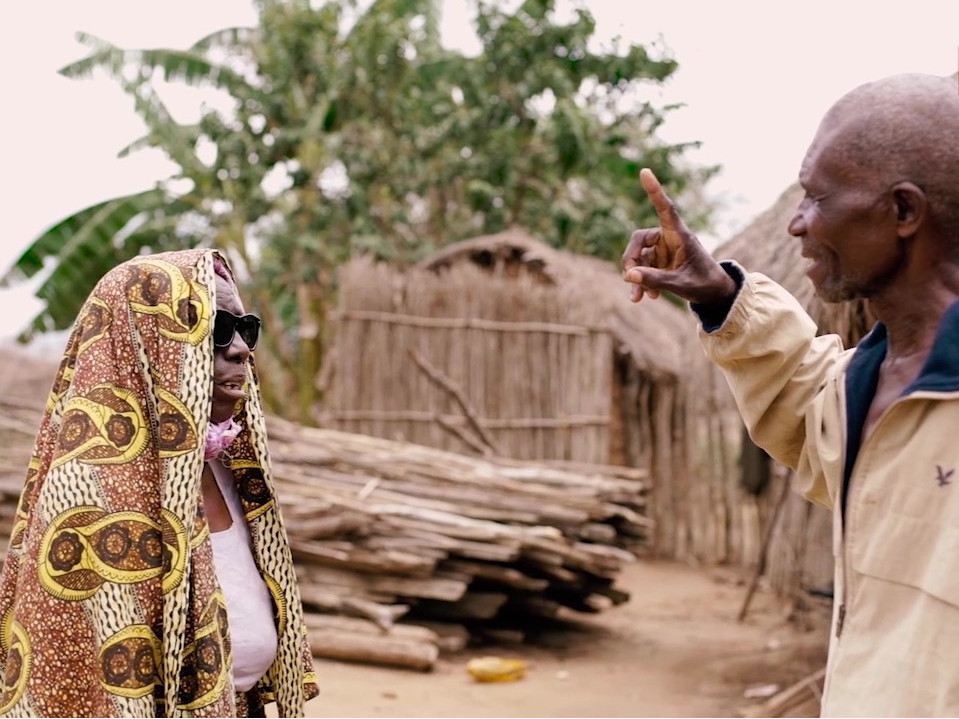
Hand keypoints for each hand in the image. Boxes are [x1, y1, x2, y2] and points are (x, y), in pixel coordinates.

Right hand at [623, 168, 736, 303]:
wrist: (714, 294)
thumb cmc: (704, 284)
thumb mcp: (680, 284)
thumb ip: (655, 279)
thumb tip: (628, 275)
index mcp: (679, 235)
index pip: (665, 208)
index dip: (654, 191)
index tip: (644, 172)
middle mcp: (669, 239)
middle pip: (638, 240)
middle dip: (631, 260)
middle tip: (629, 279)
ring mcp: (663, 251)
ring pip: (638, 258)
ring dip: (636, 278)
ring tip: (637, 299)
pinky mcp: (659, 262)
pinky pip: (642, 269)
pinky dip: (642, 283)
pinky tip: (647, 297)